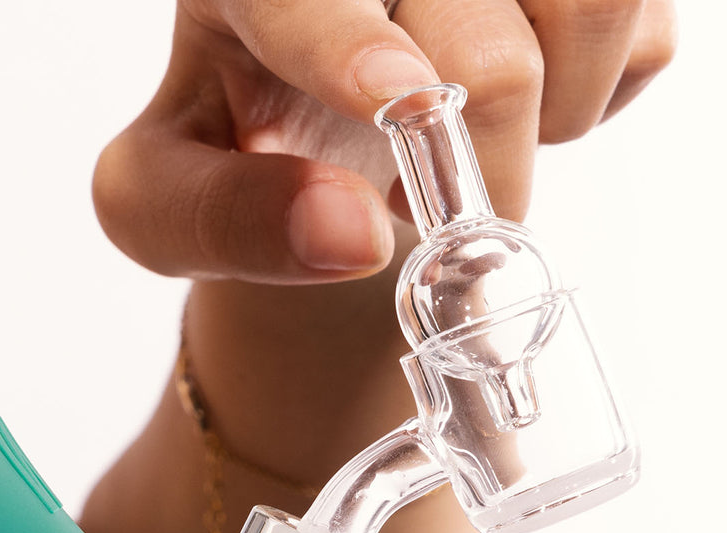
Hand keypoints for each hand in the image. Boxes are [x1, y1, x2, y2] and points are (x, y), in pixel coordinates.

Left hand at [93, 0, 677, 282]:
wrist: (305, 158)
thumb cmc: (223, 170)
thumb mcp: (164, 213)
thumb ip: (222, 221)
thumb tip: (347, 235)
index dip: (352, 42)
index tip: (398, 103)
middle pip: (475, 11)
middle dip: (476, 138)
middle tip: (448, 223)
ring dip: (555, 114)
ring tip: (484, 157)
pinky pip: (643, 30)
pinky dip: (596, 103)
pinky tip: (529, 119)